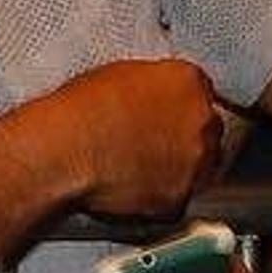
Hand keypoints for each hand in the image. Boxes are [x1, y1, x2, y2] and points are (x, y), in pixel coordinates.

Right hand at [41, 57, 227, 219]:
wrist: (65, 150)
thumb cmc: (80, 110)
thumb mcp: (119, 74)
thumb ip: (151, 84)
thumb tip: (150, 96)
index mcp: (188, 81)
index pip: (200, 93)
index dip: (178, 107)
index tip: (164, 116)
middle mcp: (202, 121)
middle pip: (206, 131)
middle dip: (185, 137)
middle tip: (151, 142)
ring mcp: (195, 163)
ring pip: (199, 168)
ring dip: (177, 168)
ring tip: (140, 168)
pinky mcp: (180, 198)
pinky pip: (176, 198)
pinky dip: (160, 197)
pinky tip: (133, 188)